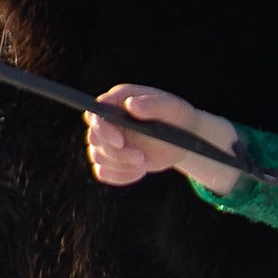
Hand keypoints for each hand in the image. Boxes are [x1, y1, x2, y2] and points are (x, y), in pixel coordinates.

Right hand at [88, 83, 242, 190]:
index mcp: (116, 101)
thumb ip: (152, 104)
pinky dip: (121, 176)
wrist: (183, 138)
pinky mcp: (112, 160)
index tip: (121, 142)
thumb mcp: (170, 107)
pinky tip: (140, 172)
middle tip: (142, 158)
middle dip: (117, 153)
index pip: (95, 113)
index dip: (102, 129)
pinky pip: (103, 173)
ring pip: (98, 157)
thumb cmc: (176, 116)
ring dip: (122, 165)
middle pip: (94, 139)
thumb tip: (131, 104)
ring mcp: (107, 141)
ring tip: (146, 162)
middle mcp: (107, 120)